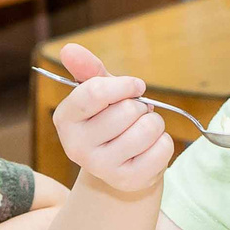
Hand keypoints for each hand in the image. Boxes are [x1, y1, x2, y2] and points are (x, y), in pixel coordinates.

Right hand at [52, 42, 173, 192]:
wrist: (121, 165)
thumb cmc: (110, 120)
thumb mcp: (99, 93)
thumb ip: (87, 70)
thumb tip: (69, 48)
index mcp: (65, 119)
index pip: (95, 92)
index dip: (124, 85)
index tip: (136, 86)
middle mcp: (77, 146)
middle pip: (126, 110)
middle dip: (141, 106)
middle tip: (137, 115)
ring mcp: (101, 167)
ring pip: (147, 129)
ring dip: (155, 123)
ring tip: (143, 130)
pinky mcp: (127, 181)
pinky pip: (162, 148)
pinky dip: (164, 142)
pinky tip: (150, 148)